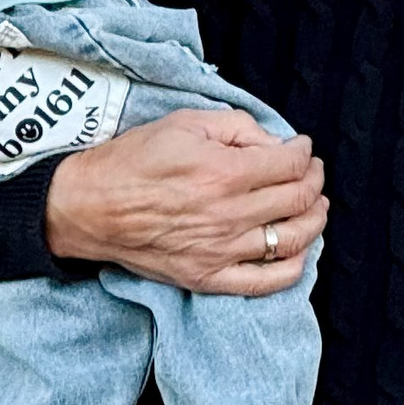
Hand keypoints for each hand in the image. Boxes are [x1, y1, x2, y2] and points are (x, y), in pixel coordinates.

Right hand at [45, 107, 326, 291]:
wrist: (89, 207)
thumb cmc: (133, 161)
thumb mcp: (185, 122)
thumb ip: (238, 127)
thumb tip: (275, 144)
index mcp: (223, 172)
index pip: (291, 165)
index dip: (304, 153)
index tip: (301, 148)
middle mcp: (227, 215)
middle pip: (299, 200)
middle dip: (315, 181)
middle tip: (311, 172)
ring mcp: (220, 251)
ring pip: (292, 240)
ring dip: (314, 219)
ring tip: (314, 206)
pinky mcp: (208, 278)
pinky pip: (267, 282)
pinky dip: (293, 267)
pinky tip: (297, 249)